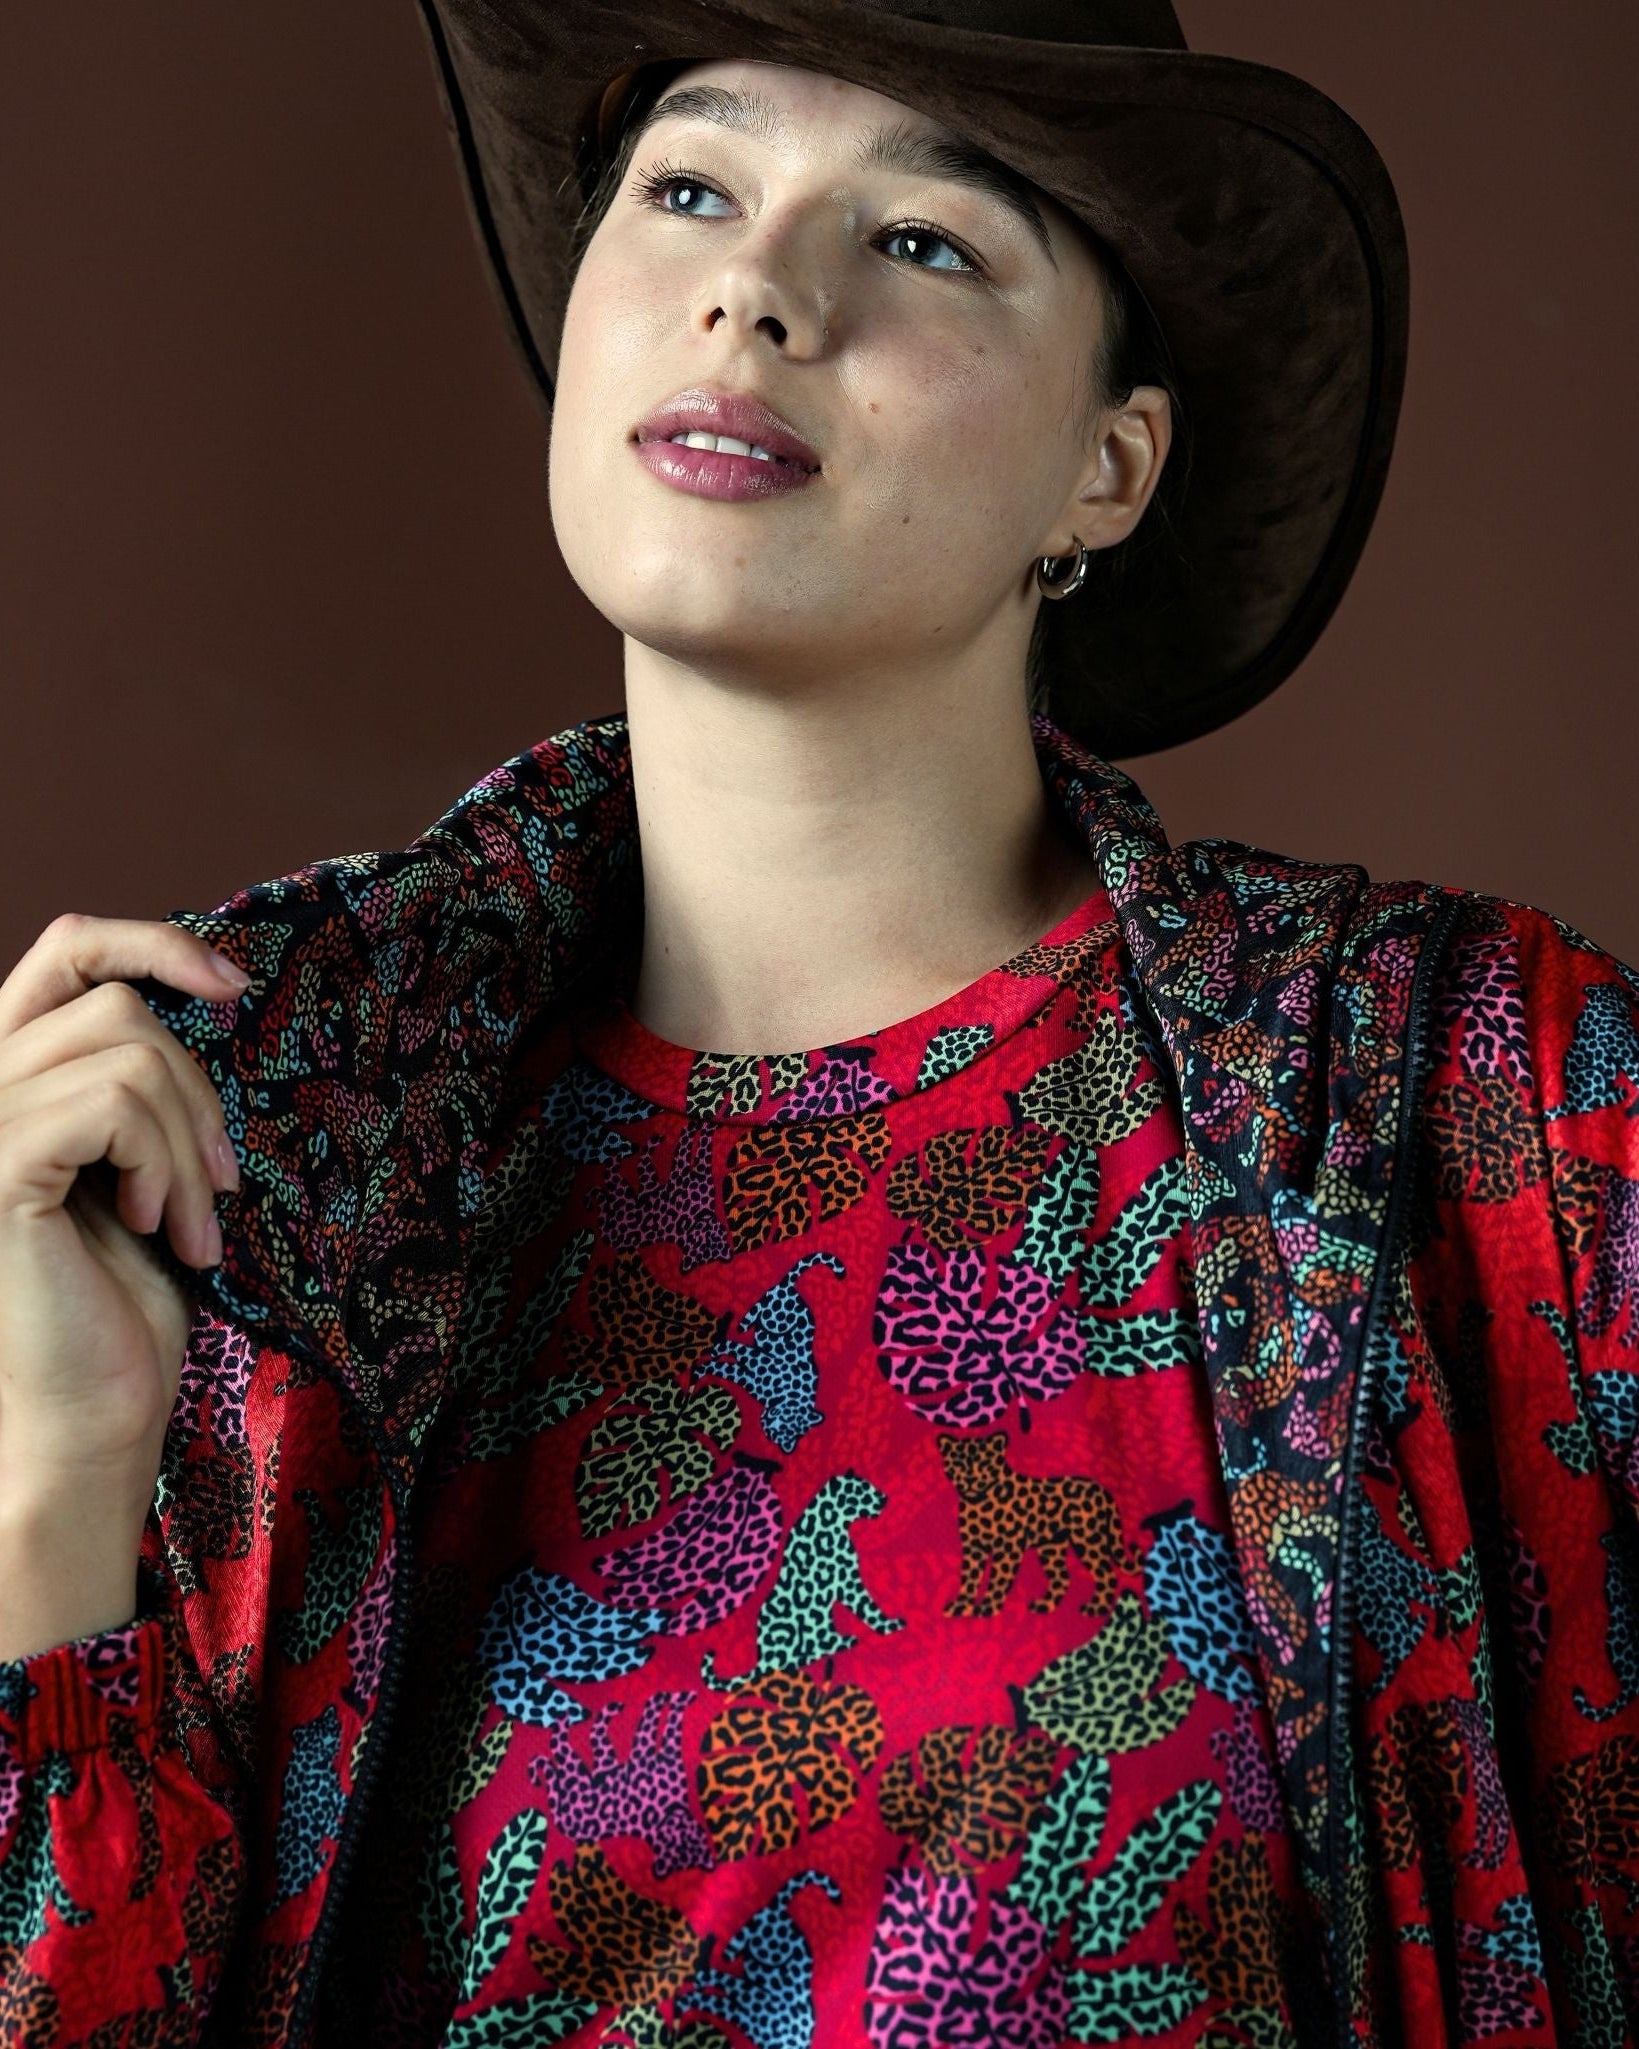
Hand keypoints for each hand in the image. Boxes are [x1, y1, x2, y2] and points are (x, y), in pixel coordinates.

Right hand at [0, 914, 248, 1513]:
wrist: (94, 1412)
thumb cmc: (123, 1299)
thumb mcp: (144, 1162)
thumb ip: (141, 1080)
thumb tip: (211, 987)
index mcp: (7, 1078)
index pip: (66, 948)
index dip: (153, 942)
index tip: (234, 987)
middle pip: (119, 1009)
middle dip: (197, 1096)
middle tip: (221, 1187)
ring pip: (129, 1058)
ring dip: (191, 1147)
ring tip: (191, 1226)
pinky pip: (113, 1103)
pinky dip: (164, 1163)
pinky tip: (158, 1229)